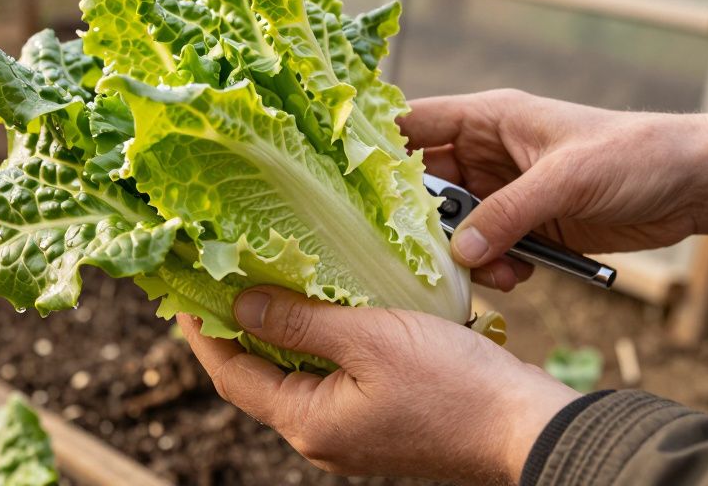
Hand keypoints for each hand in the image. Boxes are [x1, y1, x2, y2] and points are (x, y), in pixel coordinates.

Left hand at [179, 286, 579, 482]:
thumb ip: (300, 321)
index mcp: (308, 422)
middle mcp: (321, 433)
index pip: (231, 375)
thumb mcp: (369, 339)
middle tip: (216, 275)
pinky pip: (330, 373)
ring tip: (262, 278)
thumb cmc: (453, 385)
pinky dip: (316, 337)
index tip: (182, 290)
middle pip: (258, 376)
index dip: (202, 332)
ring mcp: (351, 428)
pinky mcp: (379, 415)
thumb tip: (241, 302)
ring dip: (277, 328)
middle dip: (235, 327)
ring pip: (296, 372)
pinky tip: (322, 302)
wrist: (525, 425)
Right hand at [398, 90, 707, 290]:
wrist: (697, 185)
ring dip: (464, 253)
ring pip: (454, 226)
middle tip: (423, 251)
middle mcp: (486, 153)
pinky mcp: (528, 226)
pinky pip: (489, 250)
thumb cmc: (635, 155)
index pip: (412, 123)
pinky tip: (519, 277)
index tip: (349, 185)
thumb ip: (510, 214)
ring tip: (492, 271)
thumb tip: (461, 253)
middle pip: (423, 185)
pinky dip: (495, 268)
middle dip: (420, 220)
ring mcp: (505, 192)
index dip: (376, 148)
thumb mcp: (568, 179)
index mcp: (488, 118)